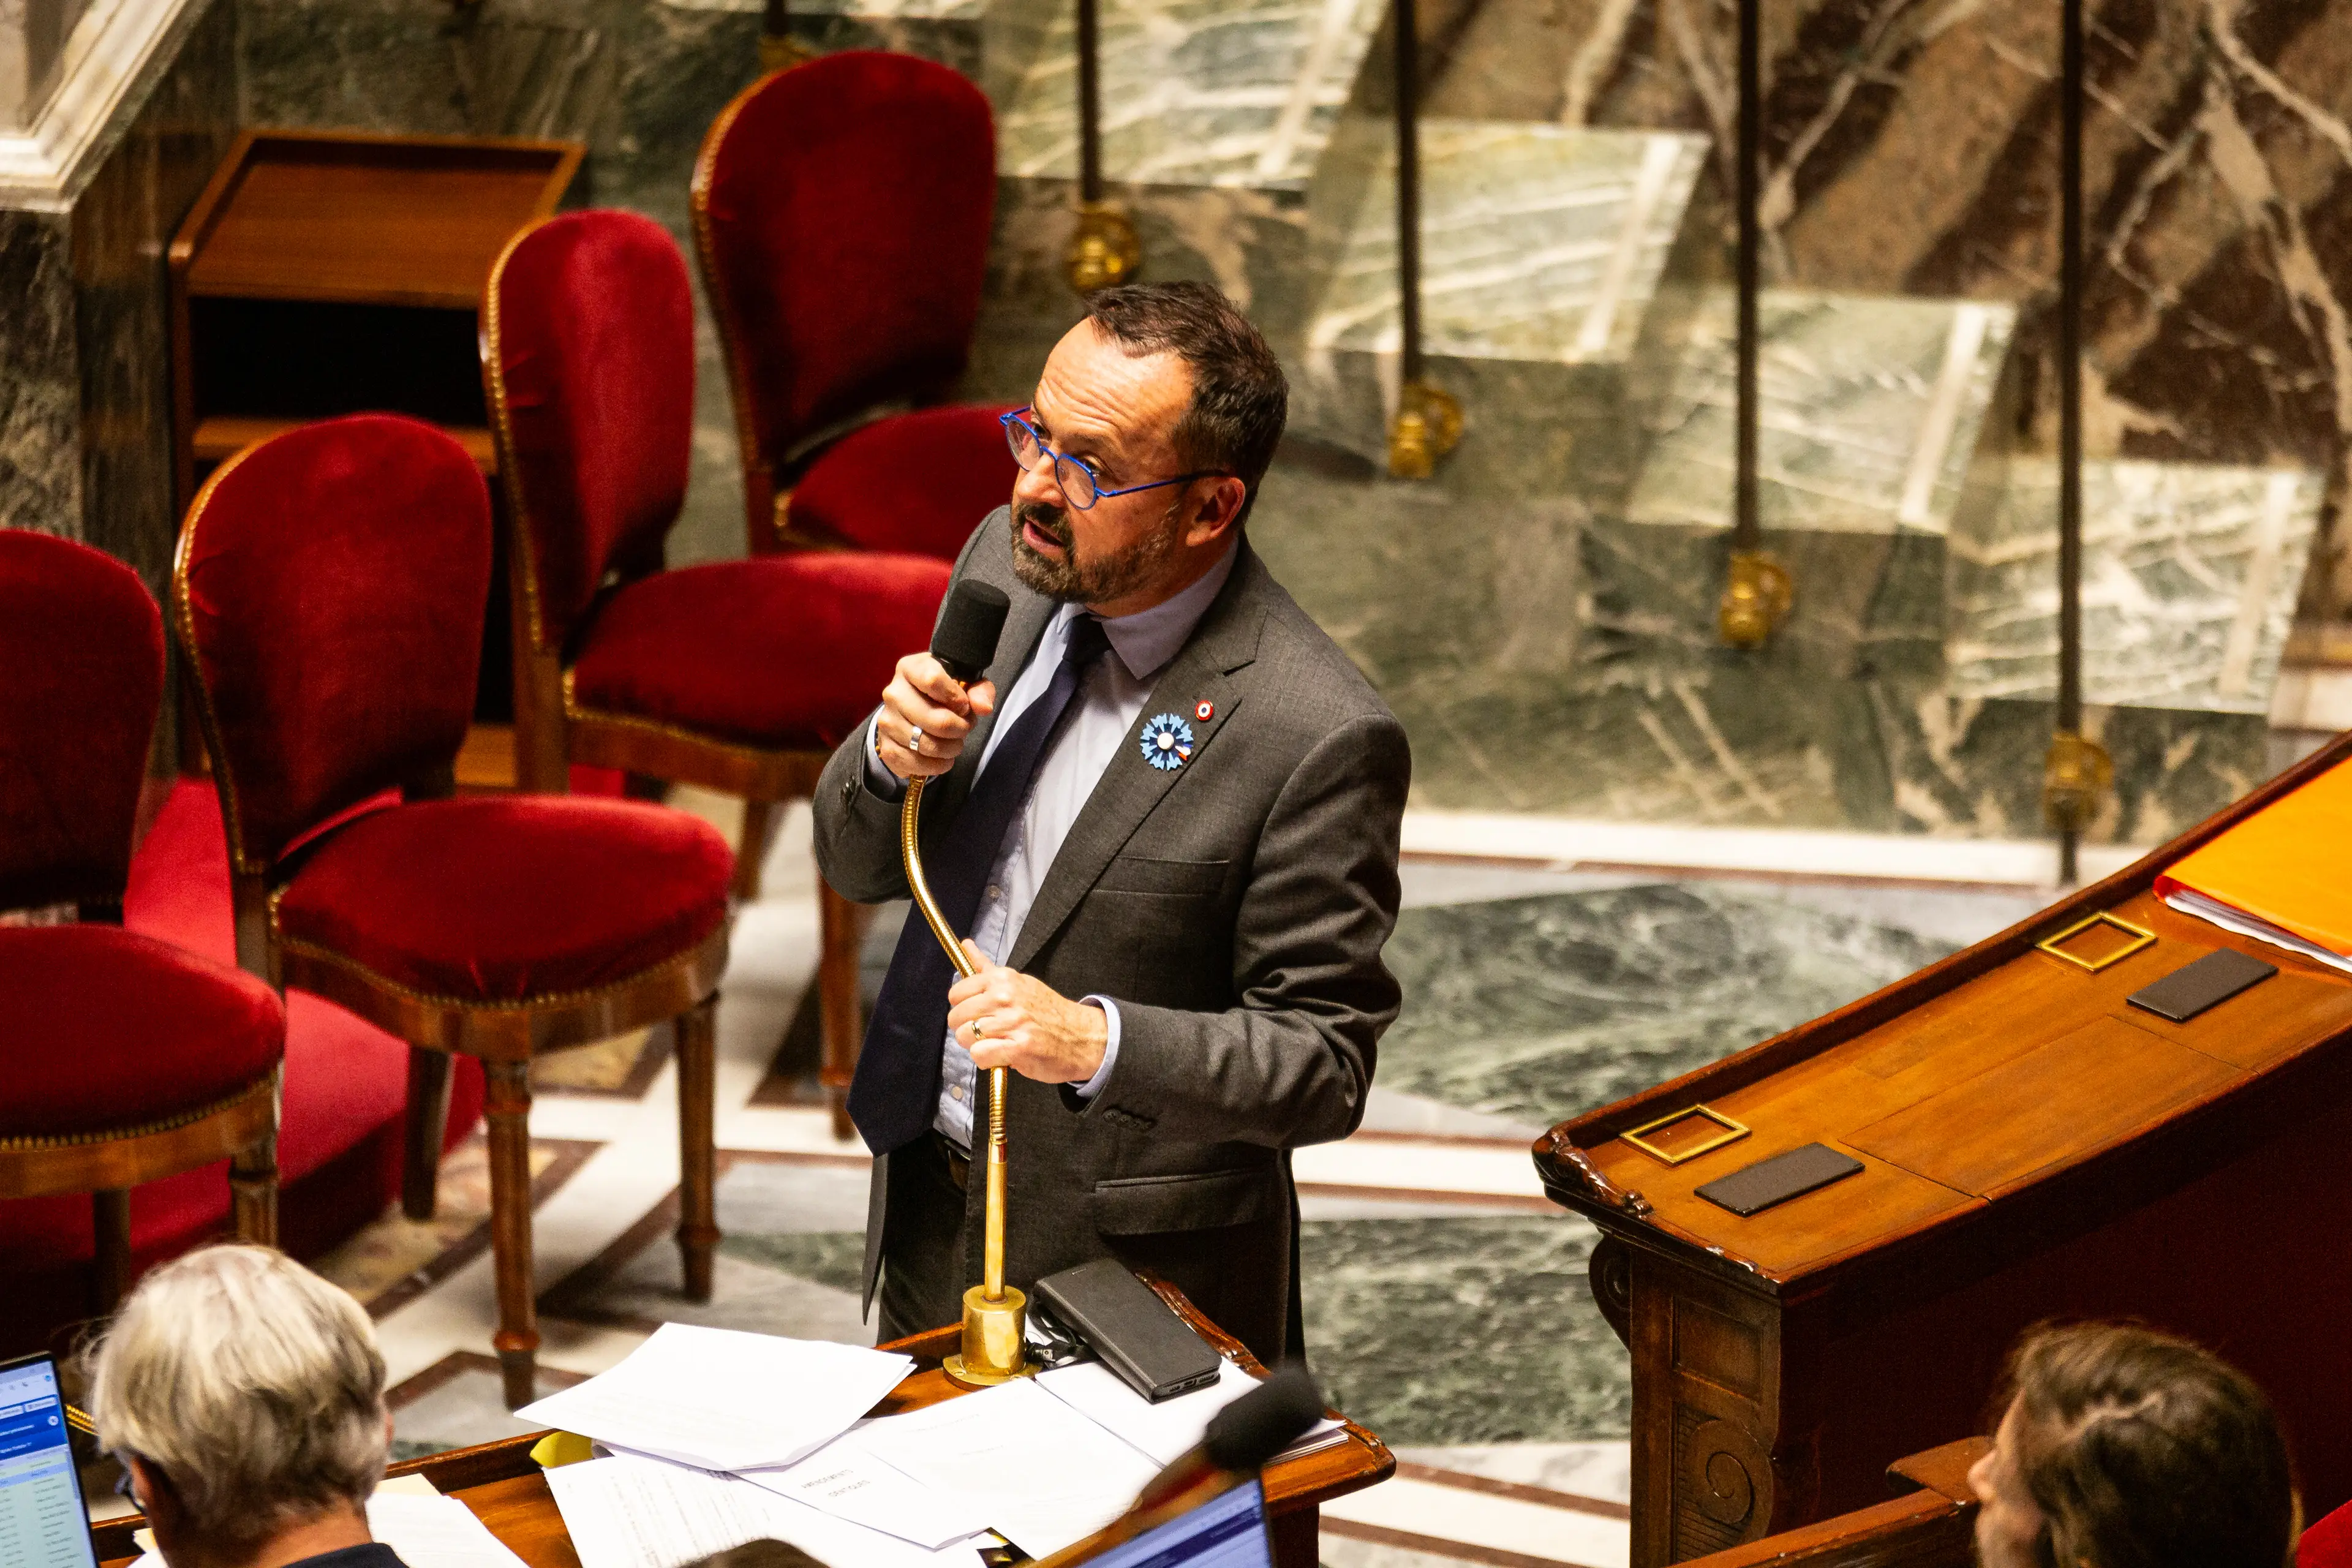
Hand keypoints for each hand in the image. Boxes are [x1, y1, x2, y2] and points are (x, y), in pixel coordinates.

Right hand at [876, 654, 996, 780]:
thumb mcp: (966, 683)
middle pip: (936, 720)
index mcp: (911, 668)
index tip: (964, 707)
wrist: (912, 710)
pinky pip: (915, 763)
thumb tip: (983, 708)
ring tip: (954, 742)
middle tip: (964, 728)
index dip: (957, 698)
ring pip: (927, 745)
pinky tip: (941, 757)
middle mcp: (893, 693)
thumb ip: (980, 690)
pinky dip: (935, 765)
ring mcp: (886, 721)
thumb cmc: (943, 693)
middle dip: (960, 729)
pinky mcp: (886, 747)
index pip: (933, 680)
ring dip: (950, 749)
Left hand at [947, 941, 1107, 1085]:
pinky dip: (987, 1060)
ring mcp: (1012, 1022)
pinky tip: (1002, 1056)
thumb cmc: (1048, 1011)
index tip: (977, 1014)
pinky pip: (980, 1054)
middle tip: (989, 1033)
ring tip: (997, 1044)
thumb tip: (965, 944)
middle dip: (967, 1029)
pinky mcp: (1019, 1047)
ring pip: (965, 1037)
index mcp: (1003, 979)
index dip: (963, 1008)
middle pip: (957, 1017)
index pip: (956, 993)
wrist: (1082, 1036)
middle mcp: (1005, 997)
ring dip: (977, 1046)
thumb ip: (987, 968)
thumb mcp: (1019, 982)